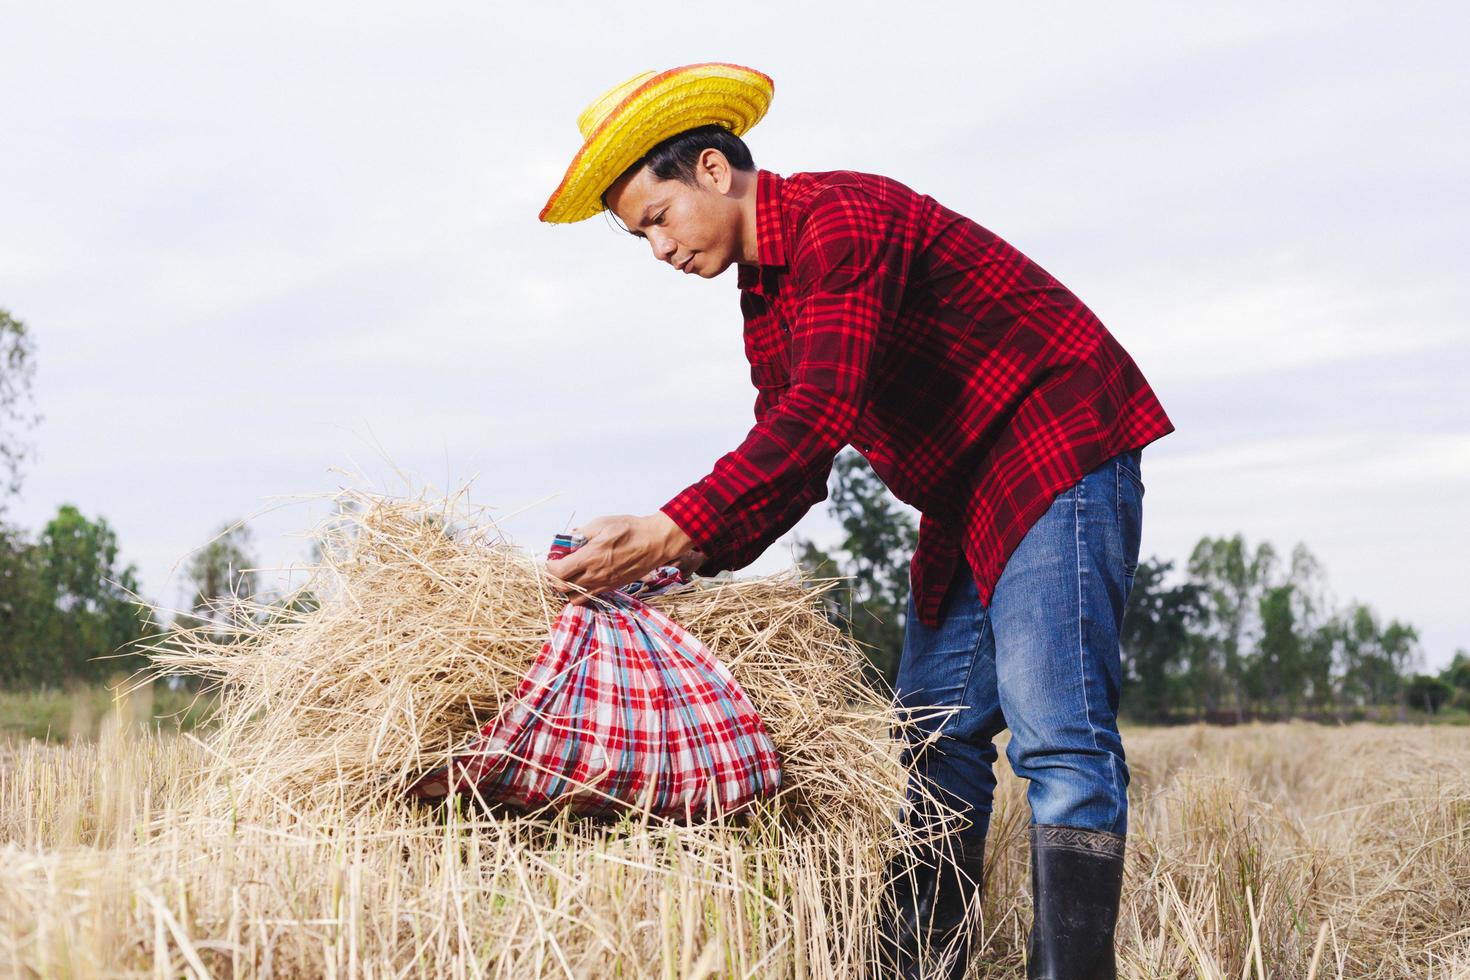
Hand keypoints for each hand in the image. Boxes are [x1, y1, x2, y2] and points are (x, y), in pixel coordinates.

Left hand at [543, 512, 693, 605]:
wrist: (655, 542)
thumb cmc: (630, 530)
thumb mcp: (602, 523)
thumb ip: (581, 533)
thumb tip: (568, 538)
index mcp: (590, 557)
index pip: (558, 572)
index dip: (550, 566)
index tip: (553, 558)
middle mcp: (595, 575)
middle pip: (562, 588)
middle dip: (554, 578)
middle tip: (557, 567)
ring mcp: (604, 584)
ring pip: (574, 597)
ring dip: (566, 588)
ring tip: (569, 575)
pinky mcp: (612, 588)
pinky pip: (589, 598)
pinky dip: (580, 593)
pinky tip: (583, 579)